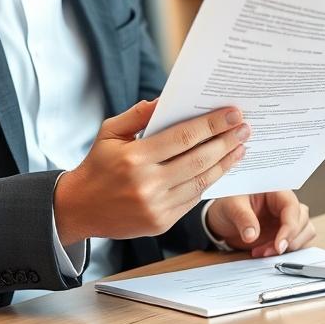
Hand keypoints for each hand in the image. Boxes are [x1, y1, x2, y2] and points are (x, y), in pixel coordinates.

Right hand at [54, 100, 249, 244]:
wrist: (79, 209)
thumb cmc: (97, 165)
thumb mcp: (110, 132)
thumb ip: (138, 115)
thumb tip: (167, 100)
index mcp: (135, 157)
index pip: (184, 137)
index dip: (212, 125)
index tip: (233, 113)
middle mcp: (147, 184)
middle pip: (199, 159)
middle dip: (226, 141)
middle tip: (245, 127)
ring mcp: (156, 207)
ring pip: (201, 181)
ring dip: (225, 163)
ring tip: (241, 147)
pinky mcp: (161, 223)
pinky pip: (193, 199)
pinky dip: (210, 181)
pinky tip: (221, 167)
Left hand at [205, 191, 315, 257]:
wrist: (223, 217)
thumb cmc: (229, 204)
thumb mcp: (231, 206)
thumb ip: (243, 218)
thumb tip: (252, 235)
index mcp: (276, 191)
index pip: (292, 207)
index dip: (290, 228)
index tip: (280, 246)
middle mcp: (286, 204)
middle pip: (302, 221)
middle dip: (287, 240)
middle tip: (265, 252)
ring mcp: (287, 219)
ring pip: (305, 233)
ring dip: (288, 248)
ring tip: (261, 252)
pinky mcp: (286, 233)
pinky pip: (297, 243)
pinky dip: (286, 252)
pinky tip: (265, 253)